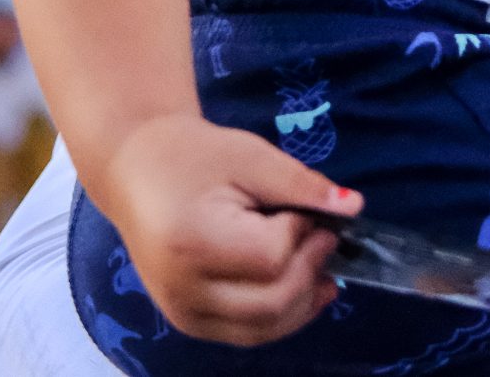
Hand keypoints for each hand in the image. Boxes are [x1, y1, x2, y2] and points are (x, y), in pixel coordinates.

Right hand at [98, 112, 361, 345]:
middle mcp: (182, 289)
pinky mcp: (188, 321)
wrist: (137, 171)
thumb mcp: (250, 155)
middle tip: (323, 236)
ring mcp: (182, 313)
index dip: (301, 234)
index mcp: (192, 242)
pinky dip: (282, 316)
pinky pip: (247, 334)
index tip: (304, 211)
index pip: (271, 257)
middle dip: (310, 269)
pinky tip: (303, 287)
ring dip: (304, 301)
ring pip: (263, 328)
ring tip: (319, 263)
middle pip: (272, 302)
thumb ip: (301, 185)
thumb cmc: (193, 156)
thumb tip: (353, 207)